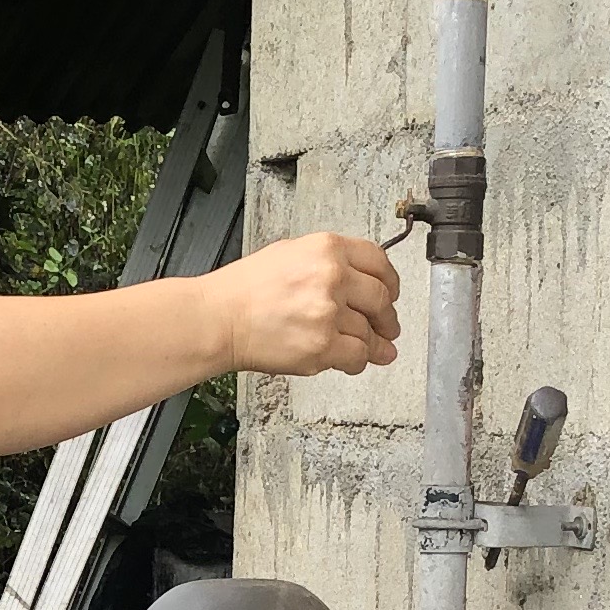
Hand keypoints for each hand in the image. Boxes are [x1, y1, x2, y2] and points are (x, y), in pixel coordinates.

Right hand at [206, 231, 400, 380]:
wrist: (218, 319)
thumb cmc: (243, 290)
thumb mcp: (289, 254)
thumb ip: (329, 263)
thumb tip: (359, 282)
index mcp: (326, 248)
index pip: (379, 262)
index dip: (390, 282)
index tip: (391, 293)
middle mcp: (332, 277)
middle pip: (381, 299)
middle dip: (388, 317)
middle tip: (388, 326)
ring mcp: (329, 313)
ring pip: (370, 332)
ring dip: (373, 344)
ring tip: (372, 349)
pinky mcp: (322, 346)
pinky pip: (357, 356)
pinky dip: (358, 361)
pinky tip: (352, 361)